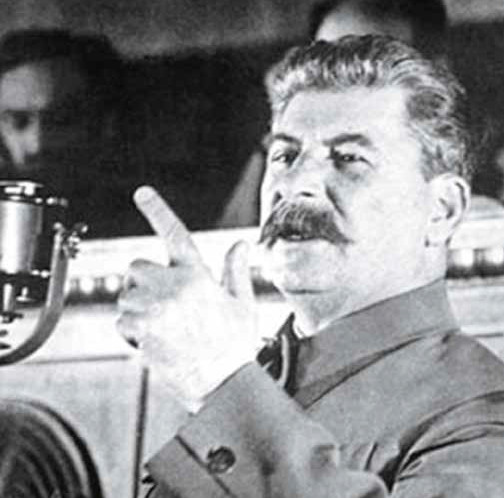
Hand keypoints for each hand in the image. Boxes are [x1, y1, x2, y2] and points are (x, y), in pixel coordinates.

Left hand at [117, 186, 259, 411]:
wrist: (222, 384)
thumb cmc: (235, 345)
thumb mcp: (243, 304)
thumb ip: (237, 270)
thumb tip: (241, 245)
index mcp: (198, 276)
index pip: (176, 234)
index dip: (158, 210)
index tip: (142, 193)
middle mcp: (173, 286)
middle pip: (137, 267)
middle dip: (144, 281)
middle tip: (163, 301)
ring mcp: (155, 307)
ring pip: (126, 294)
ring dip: (137, 306)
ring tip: (164, 325)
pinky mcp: (141, 329)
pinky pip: (122, 320)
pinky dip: (132, 330)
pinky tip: (155, 340)